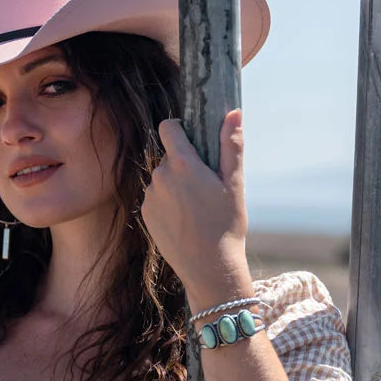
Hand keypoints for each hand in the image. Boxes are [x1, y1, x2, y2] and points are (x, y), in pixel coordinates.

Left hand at [139, 109, 252, 308]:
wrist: (209, 268)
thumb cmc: (227, 224)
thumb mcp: (234, 184)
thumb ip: (231, 145)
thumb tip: (234, 112)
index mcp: (183, 164)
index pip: (168, 128)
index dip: (179, 129)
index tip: (192, 139)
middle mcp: (160, 176)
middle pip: (169, 156)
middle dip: (184, 163)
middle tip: (205, 185)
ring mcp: (150, 196)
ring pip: (162, 178)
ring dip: (175, 184)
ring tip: (196, 207)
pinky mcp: (146, 214)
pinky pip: (155, 198)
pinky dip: (167, 202)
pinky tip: (185, 220)